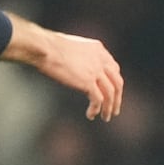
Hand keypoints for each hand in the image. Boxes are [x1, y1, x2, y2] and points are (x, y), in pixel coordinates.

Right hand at [1, 15, 123, 121]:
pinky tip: (91, 115)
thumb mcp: (71, 47)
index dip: (114, 82)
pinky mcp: (88, 81)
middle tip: (115, 110)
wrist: (46, 48)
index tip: (111, 93)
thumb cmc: (50, 46)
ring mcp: (96, 71)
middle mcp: (101, 60)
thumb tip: (73, 64)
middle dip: (117, 98)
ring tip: (106, 117)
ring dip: (109, 107)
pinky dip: (96, 109)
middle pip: (117, 82)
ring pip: (111, 93)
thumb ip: (79, 56)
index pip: (114, 68)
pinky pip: (98, 99)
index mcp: (98, 49)